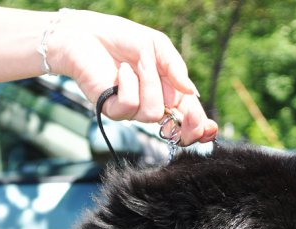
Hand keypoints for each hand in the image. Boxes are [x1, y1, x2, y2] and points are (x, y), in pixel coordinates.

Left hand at [48, 10, 217, 145]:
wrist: (87, 33)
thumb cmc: (122, 39)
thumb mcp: (156, 46)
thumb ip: (175, 67)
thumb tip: (192, 91)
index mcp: (167, 92)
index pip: (187, 116)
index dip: (200, 126)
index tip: (209, 128)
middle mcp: (151, 105)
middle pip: (175, 128)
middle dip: (187, 125)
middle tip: (193, 120)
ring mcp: (132, 111)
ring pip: (153, 113)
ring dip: (149, 82)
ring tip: (137, 63)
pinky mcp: (113, 110)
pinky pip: (131, 105)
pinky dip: (129, 83)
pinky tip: (121, 71)